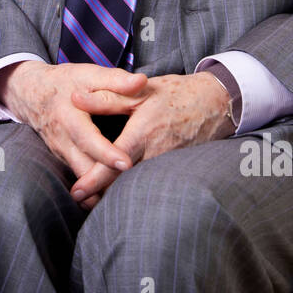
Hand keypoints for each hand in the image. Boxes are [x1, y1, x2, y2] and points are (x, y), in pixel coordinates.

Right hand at [0, 60, 144, 186]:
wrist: (32, 92)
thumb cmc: (65, 82)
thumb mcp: (88, 75)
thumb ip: (115, 80)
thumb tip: (141, 81)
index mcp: (70, 117)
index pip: (88, 139)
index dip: (106, 153)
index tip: (126, 163)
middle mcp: (63, 139)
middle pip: (83, 167)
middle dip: (103, 185)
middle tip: (128, 195)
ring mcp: (62, 152)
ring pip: (81, 177)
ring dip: (98, 193)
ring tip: (122, 203)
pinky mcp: (64, 158)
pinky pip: (80, 176)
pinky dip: (93, 190)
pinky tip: (110, 198)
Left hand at [69, 71, 236, 209]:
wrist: (217, 102)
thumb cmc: (176, 93)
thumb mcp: (141, 91)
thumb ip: (107, 98)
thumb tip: (75, 98)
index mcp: (144, 133)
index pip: (114, 162)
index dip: (94, 179)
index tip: (76, 192)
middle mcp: (156, 153)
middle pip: (124, 181)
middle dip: (101, 194)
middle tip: (80, 201)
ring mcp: (168, 164)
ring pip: (138, 184)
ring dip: (117, 193)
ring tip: (94, 200)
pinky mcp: (176, 168)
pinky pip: (152, 181)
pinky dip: (135, 187)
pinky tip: (120, 191)